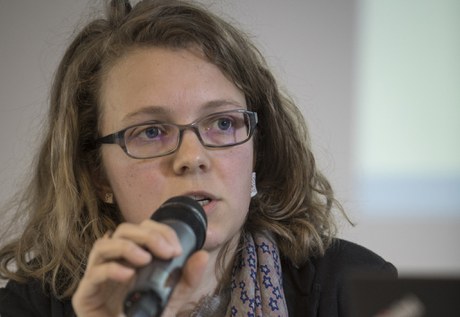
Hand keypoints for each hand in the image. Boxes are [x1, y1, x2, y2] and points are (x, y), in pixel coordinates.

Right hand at [71, 220, 208, 316]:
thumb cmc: (148, 316)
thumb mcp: (173, 296)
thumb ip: (187, 278)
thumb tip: (202, 256)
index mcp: (133, 256)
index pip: (142, 229)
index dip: (160, 231)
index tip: (177, 248)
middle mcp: (114, 262)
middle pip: (123, 231)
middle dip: (147, 236)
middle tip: (166, 251)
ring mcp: (97, 277)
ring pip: (102, 245)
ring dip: (127, 247)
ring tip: (145, 260)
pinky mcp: (84, 295)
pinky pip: (93, 274)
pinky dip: (111, 270)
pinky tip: (128, 275)